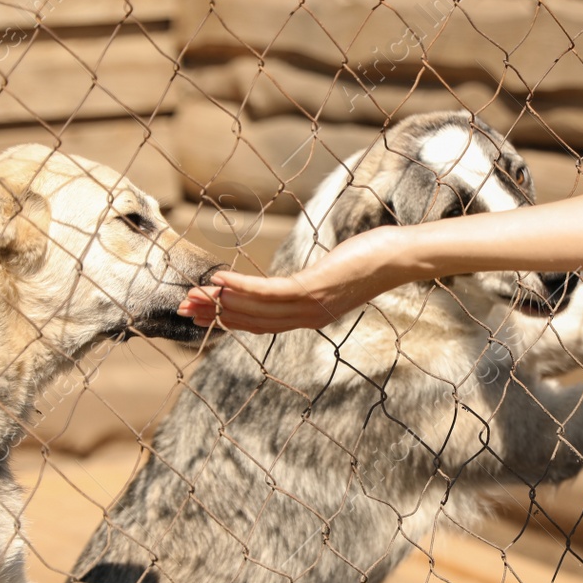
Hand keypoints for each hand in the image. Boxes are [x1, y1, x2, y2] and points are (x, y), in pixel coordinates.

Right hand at [177, 226, 408, 333]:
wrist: (398, 258)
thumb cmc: (370, 259)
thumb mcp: (333, 275)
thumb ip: (309, 282)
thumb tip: (295, 279)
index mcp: (309, 316)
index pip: (260, 324)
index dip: (228, 319)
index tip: (202, 313)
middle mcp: (307, 317)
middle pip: (252, 320)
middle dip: (217, 314)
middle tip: (185, 308)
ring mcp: (310, 305)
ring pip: (256, 309)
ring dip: (222, 302)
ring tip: (194, 294)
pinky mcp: (313, 288)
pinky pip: (270, 292)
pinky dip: (242, 287)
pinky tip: (220, 279)